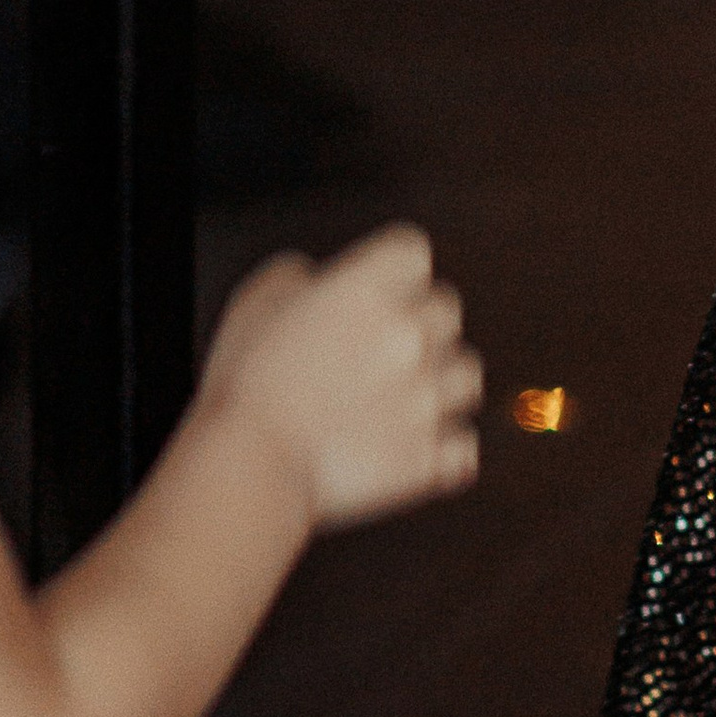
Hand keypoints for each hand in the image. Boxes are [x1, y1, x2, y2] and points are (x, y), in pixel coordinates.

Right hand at [198, 226, 482, 531]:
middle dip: (419, 325)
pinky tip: (418, 444)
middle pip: (446, 309)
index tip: (378, 290)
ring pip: (466, 375)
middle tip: (382, 350)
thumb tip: (316, 280)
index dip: (394, 271)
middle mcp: (409, 336)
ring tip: (402, 399)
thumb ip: (298, 276)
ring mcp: (424, 398)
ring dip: (440, 382)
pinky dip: (446, 448)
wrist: (253, 464)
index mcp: (368, 290)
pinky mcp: (426, 456)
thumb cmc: (249, 385)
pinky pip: (463, 446)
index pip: (413, 252)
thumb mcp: (259, 299)